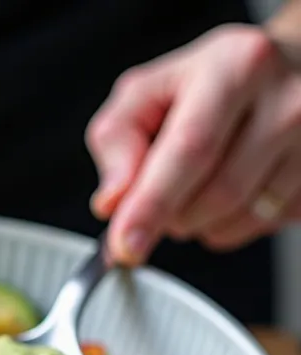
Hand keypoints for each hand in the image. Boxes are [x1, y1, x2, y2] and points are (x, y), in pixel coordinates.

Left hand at [86, 24, 300, 264]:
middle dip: (170, 215)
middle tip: (157, 199)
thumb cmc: (205, 84)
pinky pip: (261, 227)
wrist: (282, 71)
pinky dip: (227, 226)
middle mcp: (286, 100)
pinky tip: (227, 191)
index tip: (126, 245)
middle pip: (215, 195)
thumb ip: (116, 142)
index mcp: (235, 68)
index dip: (152, 204)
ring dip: (197, 224)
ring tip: (192, 188)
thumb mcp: (144, 94)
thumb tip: (112, 202)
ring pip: (237, 219)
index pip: (189, 149)